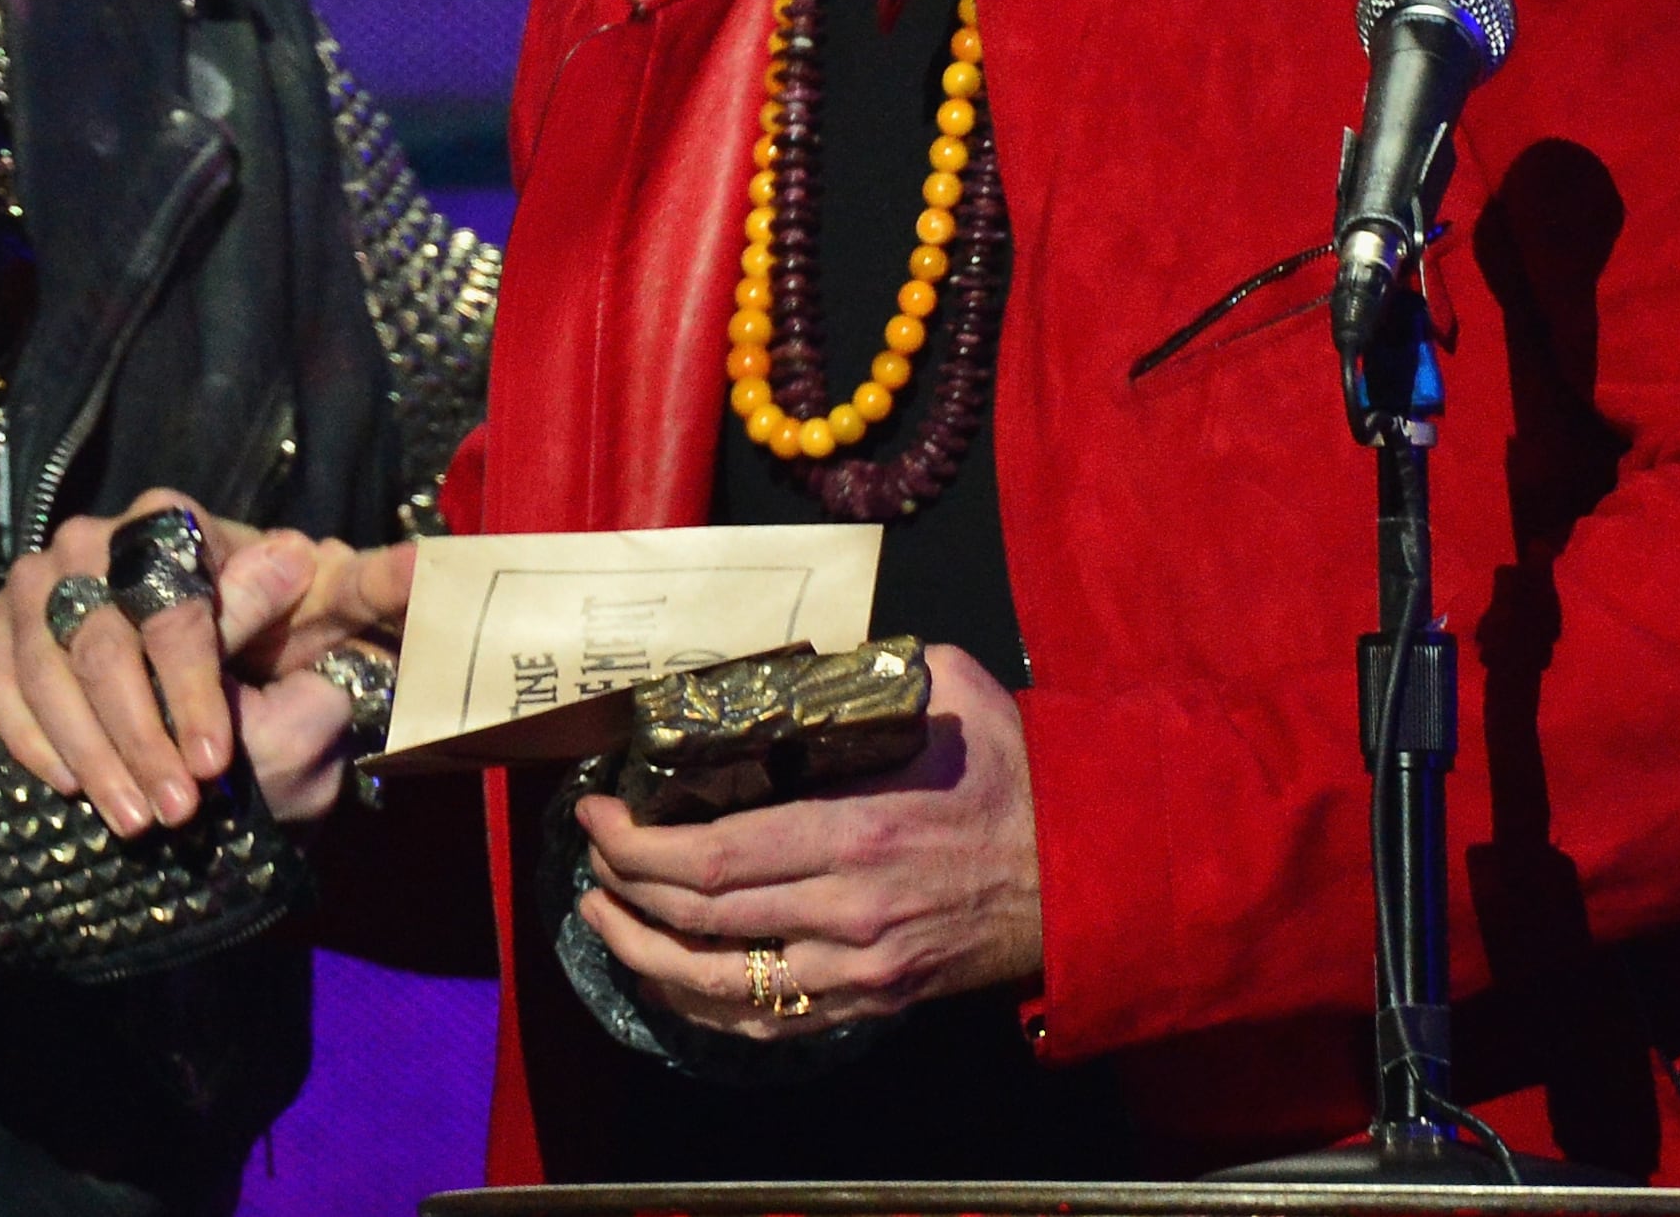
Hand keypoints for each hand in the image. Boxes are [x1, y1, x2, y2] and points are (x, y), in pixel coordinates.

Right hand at [0, 492, 409, 834]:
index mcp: (179, 521)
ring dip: (89, 752)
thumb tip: (421, 565)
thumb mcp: (338, 620)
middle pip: (102, 641)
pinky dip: (31, 737)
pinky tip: (71, 787)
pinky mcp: (3, 623)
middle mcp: (97, 535)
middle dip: (138, 737)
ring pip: (48, 667)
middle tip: (174, 812)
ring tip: (133, 820)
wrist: (227, 677)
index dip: (189, 691)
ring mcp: (40, 576)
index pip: (172, 606)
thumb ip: (367, 595)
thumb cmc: (286, 639)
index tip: (212, 764)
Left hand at [573, 643, 1041, 1037]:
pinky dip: (703, 1007)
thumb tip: (802, 658)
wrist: (1090, 872)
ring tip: (601, 917)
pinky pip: (769, 1022)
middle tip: (589, 853)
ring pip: (721, 985)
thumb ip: (871, 668)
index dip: (637, 845)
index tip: (597, 813)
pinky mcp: (874, 1000)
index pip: (714, 858)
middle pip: (702, 920)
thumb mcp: (953, 689)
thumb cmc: (1017, 775)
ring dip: (644, 955)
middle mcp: (849, 912)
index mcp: (857, 833)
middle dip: (625, 888)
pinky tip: (667, 977)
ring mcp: (861, 969)